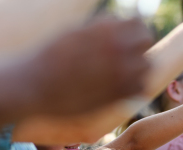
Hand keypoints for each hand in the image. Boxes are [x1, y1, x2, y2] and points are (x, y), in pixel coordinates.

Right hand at [28, 16, 152, 115]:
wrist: (35, 85)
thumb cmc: (49, 58)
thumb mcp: (75, 31)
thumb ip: (99, 29)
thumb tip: (117, 26)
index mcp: (105, 28)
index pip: (137, 23)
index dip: (133, 31)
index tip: (126, 40)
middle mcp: (116, 46)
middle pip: (145, 41)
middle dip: (138, 47)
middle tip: (126, 58)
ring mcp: (119, 71)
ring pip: (147, 65)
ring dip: (138, 68)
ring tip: (123, 75)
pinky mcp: (117, 94)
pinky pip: (141, 88)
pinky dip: (135, 88)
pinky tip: (122, 90)